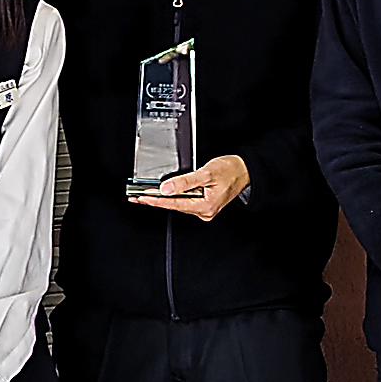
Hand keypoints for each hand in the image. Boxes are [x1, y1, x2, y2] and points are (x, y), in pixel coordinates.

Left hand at [131, 154, 249, 221]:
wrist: (244, 170)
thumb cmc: (229, 171)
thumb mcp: (206, 173)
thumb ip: (185, 182)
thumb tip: (166, 188)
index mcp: (205, 206)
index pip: (174, 204)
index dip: (155, 201)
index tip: (141, 198)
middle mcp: (204, 211)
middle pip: (174, 205)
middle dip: (155, 200)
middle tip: (136, 197)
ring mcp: (204, 209)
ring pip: (178, 203)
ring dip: (162, 199)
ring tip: (144, 195)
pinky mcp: (204, 203)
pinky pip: (184, 201)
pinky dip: (172, 196)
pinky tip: (162, 194)